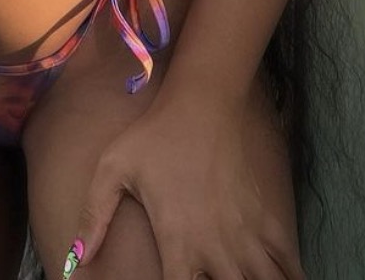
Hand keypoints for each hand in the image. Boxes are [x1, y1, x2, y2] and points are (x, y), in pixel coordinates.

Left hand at [67, 84, 303, 278]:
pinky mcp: (267, 219)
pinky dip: (292, 279)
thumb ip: (94, 218)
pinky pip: (288, 264)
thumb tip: (72, 262)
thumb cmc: (154, 136)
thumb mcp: (113, 170)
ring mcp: (245, 235)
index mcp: (177, 241)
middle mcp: (215, 247)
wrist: (202, 103)